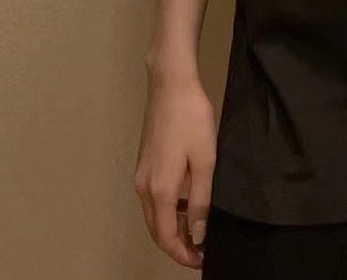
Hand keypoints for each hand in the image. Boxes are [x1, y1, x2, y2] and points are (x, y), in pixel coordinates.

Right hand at [133, 67, 216, 268]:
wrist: (171, 84)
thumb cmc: (192, 120)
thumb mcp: (205, 160)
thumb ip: (201, 201)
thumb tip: (197, 235)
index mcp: (160, 190)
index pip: (166, 237)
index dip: (182, 254)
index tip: (200, 261)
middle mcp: (144, 187)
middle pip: (156, 230)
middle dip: (177, 245)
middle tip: (201, 250)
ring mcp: (140, 175)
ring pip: (154, 215)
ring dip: (172, 228)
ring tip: (197, 231)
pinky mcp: (143, 163)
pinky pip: (154, 198)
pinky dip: (168, 211)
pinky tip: (187, 204)